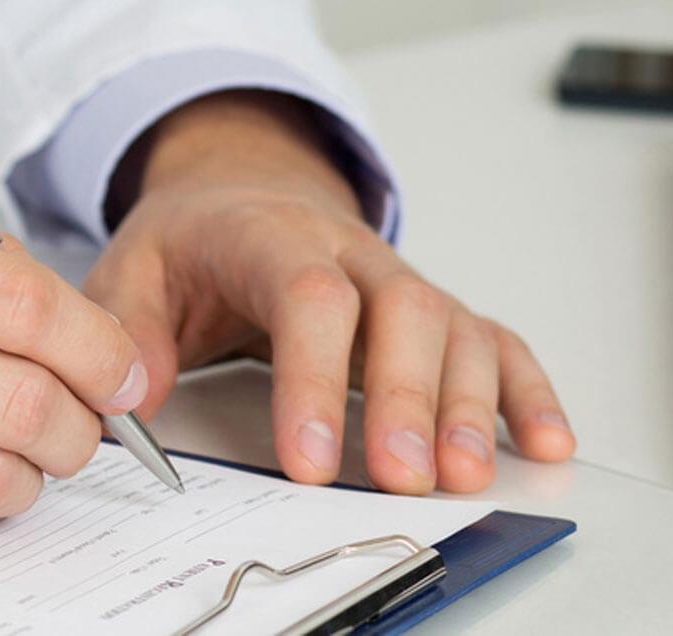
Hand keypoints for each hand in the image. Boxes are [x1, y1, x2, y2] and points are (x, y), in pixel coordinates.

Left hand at [83, 91, 575, 493]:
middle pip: (400, 312)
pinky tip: (543, 440)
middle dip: (405, 400)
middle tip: (401, 478)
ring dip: (467, 404)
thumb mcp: (131, 267)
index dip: (313, 378)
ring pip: (453, 327)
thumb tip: (135, 398)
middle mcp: (349, 253)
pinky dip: (524, 390)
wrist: (235, 193)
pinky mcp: (432, 309)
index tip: (308, 457)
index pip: (306, 297)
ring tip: (463, 476)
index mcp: (269, 237)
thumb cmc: (190, 243)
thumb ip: (130, 328)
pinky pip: (493, 340)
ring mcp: (398, 279)